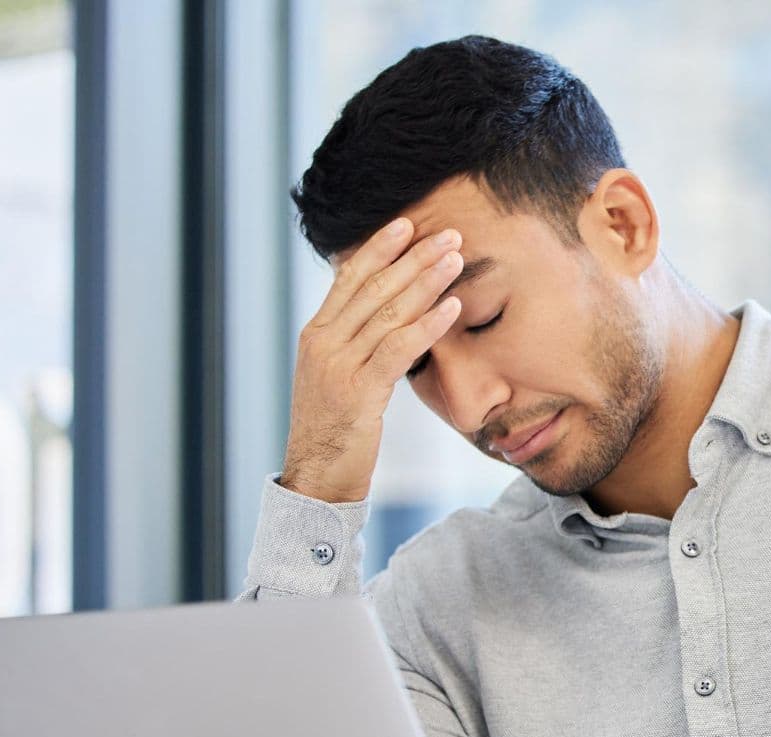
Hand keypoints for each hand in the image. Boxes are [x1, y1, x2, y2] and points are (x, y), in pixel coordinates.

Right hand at [281, 217, 465, 502]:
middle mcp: (323, 342)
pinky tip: (453, 307)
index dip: (379, 248)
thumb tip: (384, 317)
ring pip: (386, 311)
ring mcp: (337, 366)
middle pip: (372, 287)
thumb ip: (356, 345)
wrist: (315, 478)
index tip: (408, 224)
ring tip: (455, 258)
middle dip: (412, 257)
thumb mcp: (339, 378)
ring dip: (425, 281)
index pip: (348, 278)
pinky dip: (427, 324)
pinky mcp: (357, 392)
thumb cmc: (335, 431)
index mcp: (316, 335)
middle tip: (448, 234)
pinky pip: (396, 348)